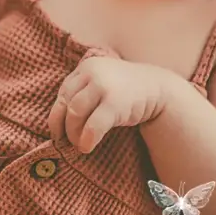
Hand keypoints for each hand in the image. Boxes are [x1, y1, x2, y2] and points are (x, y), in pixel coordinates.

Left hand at [48, 56, 170, 153]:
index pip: (63, 93)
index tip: (57, 131)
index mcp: (86, 67)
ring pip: (75, 113)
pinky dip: (87, 139)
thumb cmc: (125, 91)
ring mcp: (104, 86)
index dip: (57, 114)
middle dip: (64, 126)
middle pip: (67, 103)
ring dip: (74, 134)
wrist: (158, 89)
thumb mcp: (101, 83)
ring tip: (80, 145)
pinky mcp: (115, 102)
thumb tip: (57, 123)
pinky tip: (88, 147)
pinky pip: (93, 125)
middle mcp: (92, 72)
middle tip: (67, 142)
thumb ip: (82, 93)